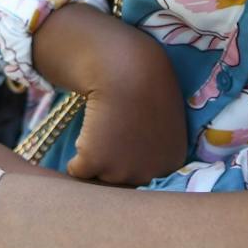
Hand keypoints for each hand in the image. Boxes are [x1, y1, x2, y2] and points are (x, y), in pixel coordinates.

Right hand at [29, 4, 188, 184]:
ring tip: (104, 127)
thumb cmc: (145, 82)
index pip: (144, 177)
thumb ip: (156, 144)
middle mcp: (148, 173)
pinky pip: (77, 170)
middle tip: (113, 130)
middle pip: (120, 181)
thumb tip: (141, 156)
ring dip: (95, 157)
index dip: (132, 155)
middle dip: (113, 161)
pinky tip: (88, 130)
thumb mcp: (165, 118)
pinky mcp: (94, 163)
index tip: (129, 136)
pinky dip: (76, 156)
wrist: (125, 67)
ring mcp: (121, 171)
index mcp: (170, 163)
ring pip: (97, 176)